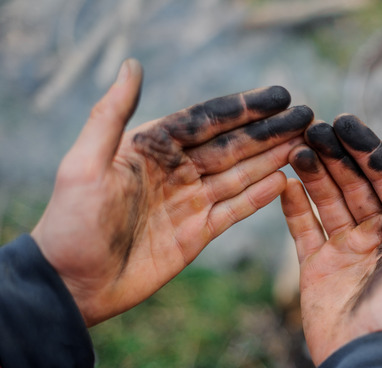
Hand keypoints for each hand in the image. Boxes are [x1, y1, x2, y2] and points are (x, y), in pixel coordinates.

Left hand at [31, 59, 313, 325]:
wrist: (72, 284)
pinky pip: (235, 209)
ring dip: (272, 158)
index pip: (206, 120)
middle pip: (232, 145)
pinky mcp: (197, 233)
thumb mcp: (85, 164)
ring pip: (240, 174)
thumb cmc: (71, 222)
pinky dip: (261, 196)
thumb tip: (132, 65)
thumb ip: (111, 115)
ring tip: (304, 143)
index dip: (243, 108)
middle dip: (269, 131)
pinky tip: (286, 180)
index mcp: (152, 148)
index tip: (279, 97)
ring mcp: (189, 202)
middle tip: (307, 117)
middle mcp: (176, 170)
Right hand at [281, 115, 381, 365]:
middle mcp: (379, 234)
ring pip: (327, 200)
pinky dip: (293, 206)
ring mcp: (347, 249)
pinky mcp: (318, 267)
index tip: (346, 123)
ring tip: (296, 146)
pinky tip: (284, 181)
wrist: (373, 357)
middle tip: (313, 126)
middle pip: (354, 183)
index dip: (368, 150)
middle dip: (336, 155)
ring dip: (313, 173)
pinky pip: (304, 228)